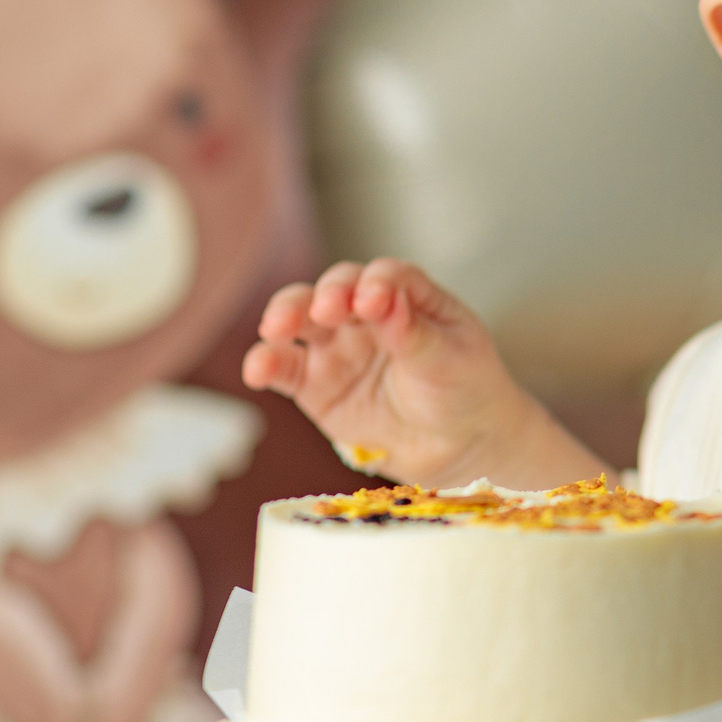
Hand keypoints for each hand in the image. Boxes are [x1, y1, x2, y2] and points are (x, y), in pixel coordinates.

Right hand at [241, 259, 540, 488]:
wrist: (459, 445)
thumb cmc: (463, 389)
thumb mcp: (450, 360)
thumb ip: (415, 333)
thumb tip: (385, 300)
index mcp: (407, 296)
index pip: (386, 277)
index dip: (377, 284)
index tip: (374, 301)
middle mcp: (366, 314)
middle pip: (337, 288)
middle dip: (329, 294)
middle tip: (328, 309)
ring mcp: (337, 346)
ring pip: (301, 318)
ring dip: (286, 315)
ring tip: (278, 328)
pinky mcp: (314, 385)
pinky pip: (284, 368)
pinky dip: (266, 363)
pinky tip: (257, 368)